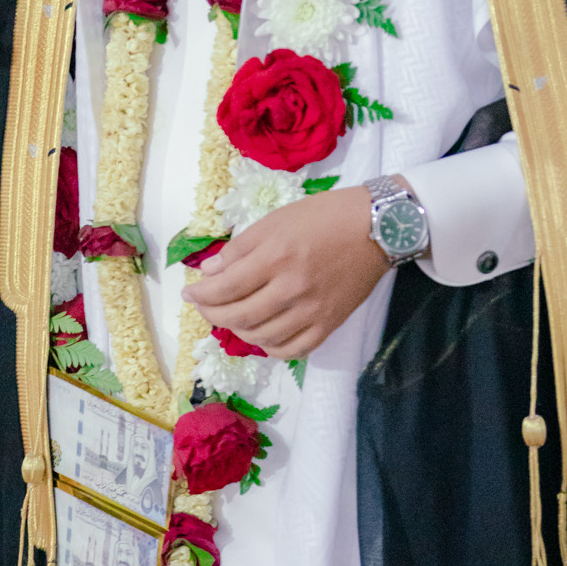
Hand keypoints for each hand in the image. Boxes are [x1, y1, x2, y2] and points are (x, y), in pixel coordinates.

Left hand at [182, 184, 389, 357]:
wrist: (378, 228)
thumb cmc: (324, 215)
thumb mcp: (276, 219)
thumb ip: (240, 248)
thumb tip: (209, 273)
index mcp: (276, 257)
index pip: (225, 288)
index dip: (200, 295)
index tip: (188, 293)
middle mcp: (292, 289)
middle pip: (239, 316)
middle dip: (212, 314)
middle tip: (204, 306)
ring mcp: (312, 311)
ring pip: (262, 337)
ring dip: (238, 331)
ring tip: (231, 318)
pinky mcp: (329, 325)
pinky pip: (292, 350)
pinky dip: (270, 347)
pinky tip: (262, 335)